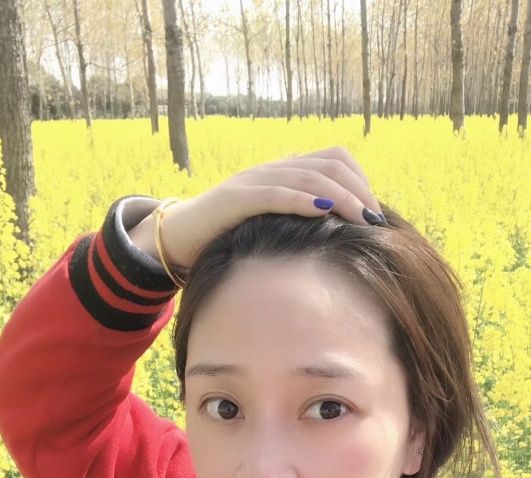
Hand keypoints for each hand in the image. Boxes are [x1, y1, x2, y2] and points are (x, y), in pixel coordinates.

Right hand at [157, 146, 384, 269]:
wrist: (177, 238)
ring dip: (341, 197)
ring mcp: (253, 180)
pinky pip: (275, 193)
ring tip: (361, 219)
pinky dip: (302, 201)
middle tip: (376, 221)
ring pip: (308, 177)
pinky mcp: (235, 199)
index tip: (375, 212)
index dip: (360, 180)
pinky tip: (322, 213)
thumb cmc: (227, 239)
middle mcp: (272, 169)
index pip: (334, 158)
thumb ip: (300, 225)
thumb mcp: (271, 227)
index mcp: (283, 172)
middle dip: (358, 191)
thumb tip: (341, 243)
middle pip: (329, 165)